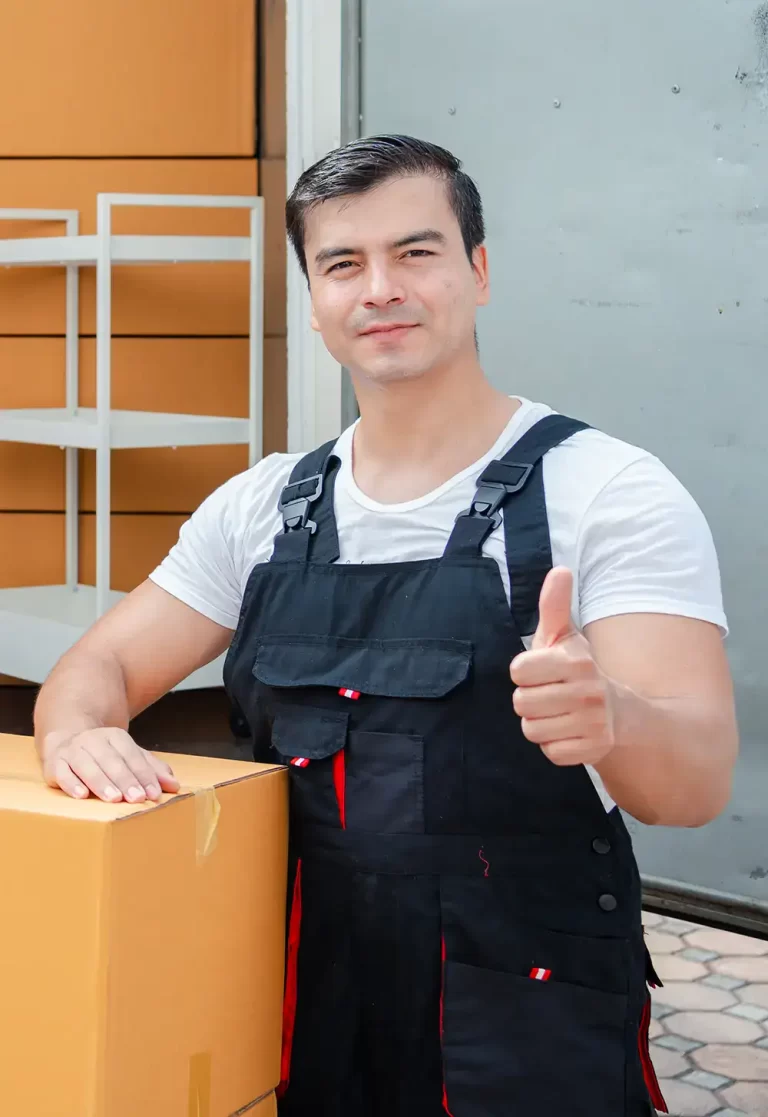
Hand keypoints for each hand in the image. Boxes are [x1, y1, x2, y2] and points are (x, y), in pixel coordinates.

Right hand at [43, 728, 179, 802]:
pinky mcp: (54, 764)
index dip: (144, 775)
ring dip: (101, 782)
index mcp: (115, 738)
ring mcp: (72, 751)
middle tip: (137, 798)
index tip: (154, 794)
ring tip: (114, 799)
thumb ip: (151, 770)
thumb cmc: (104, 755)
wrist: (66, 741)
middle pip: (111, 761)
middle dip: (126, 780)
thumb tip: (174, 785)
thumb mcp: (129, 757)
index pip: (132, 756)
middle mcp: (93, 741)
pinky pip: (62, 773)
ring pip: (87, 766)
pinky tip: (81, 795)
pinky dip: (71, 783)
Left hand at [510, 567, 615, 766]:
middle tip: (550, 695)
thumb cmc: (577, 670)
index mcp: (575, 661)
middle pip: (521, 703)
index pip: (518, 671)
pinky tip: (567, 731)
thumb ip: (554, 605)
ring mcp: (592, 723)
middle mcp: (587, 691)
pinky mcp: (593, 749)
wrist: (618, 712)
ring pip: (532, 729)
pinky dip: (553, 744)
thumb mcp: (564, 636)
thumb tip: (559, 569)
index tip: (541, 672)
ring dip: (539, 723)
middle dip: (529, 700)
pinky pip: (549, 752)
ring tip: (558, 713)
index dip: (524, 673)